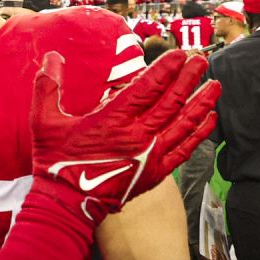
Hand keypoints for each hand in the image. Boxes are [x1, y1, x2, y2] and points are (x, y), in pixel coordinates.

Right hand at [30, 49, 220, 222]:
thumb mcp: (44, 122)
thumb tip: (52, 58)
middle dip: (188, 78)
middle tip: (200, 60)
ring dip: (201, 102)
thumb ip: (48, 87)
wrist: (67, 205)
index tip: (178, 54)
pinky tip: (209, 119)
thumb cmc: (55, 163)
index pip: (147, 87)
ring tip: (214, 85)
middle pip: (172, 101)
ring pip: (184, 123)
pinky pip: (184, 149)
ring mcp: (150, 155)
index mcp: (113, 120)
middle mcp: (137, 136)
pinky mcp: (156, 173)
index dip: (165, 68)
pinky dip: (199, 133)